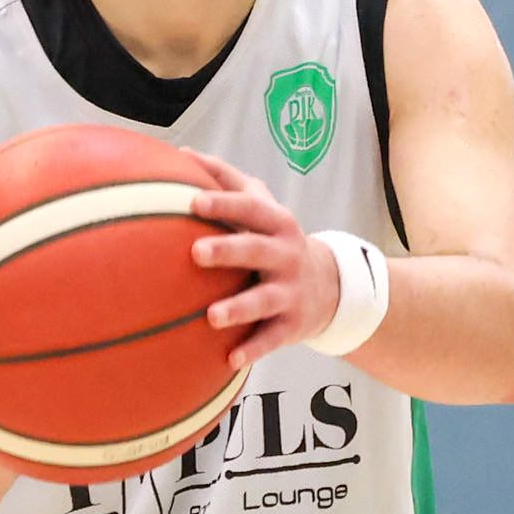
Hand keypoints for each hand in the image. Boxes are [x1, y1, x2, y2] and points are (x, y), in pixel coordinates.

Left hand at [173, 151, 333, 366]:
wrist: (333, 286)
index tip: (193, 201)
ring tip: (212, 316)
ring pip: (263, 299)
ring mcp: (290, 291)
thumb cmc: (276, 239)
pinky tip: (230, 360)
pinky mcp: (292, 325)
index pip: (249, 208)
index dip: (223, 204)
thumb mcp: (264, 207)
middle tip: (195, 252)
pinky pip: (272, 338)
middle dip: (228, 250)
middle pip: (256, 250)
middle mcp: (285, 254)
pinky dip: (253, 349)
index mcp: (276, 223)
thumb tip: (180, 154)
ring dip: (238, 307)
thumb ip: (228, 181)